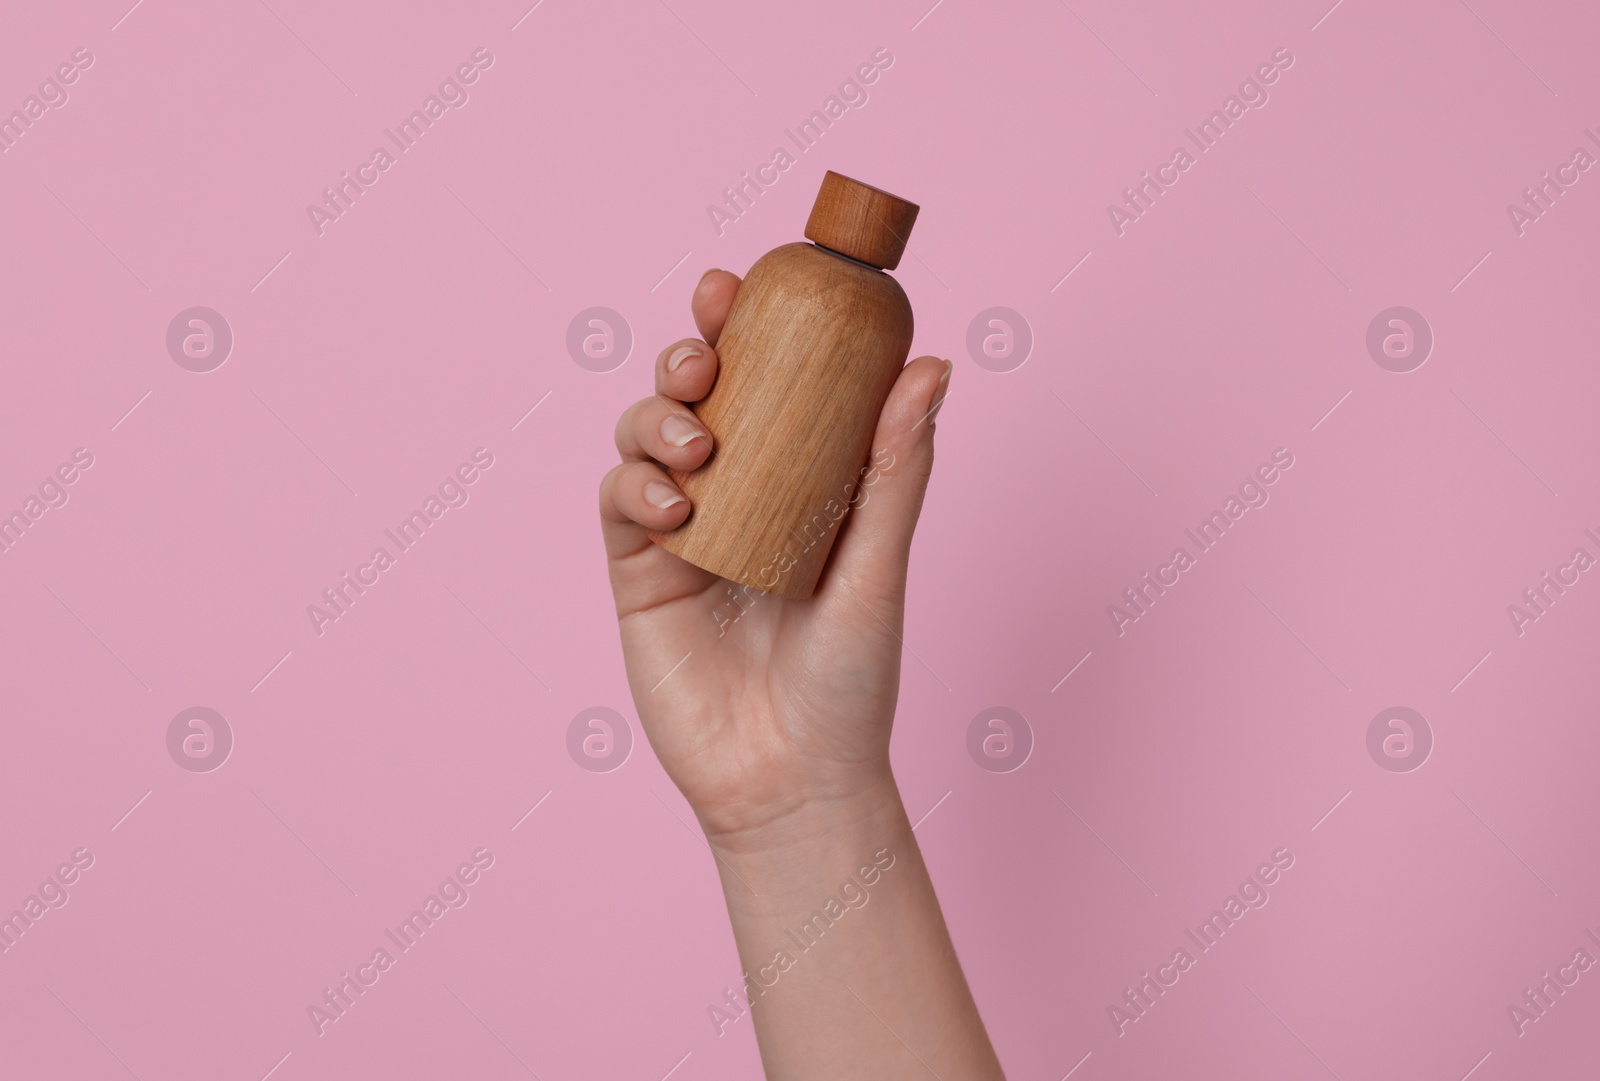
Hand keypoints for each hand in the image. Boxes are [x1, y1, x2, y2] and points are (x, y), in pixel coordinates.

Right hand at [598, 268, 951, 846]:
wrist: (792, 780)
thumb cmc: (850, 681)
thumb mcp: (877, 566)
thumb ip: (895, 469)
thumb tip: (934, 362)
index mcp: (800, 480)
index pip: (770, 381)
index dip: (746, 323)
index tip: (740, 282)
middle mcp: (739, 493)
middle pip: (696, 394)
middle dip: (690, 354)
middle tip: (707, 355)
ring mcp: (684, 531)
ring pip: (646, 437)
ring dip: (658, 418)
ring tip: (696, 447)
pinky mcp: (639, 574)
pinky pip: (618, 503)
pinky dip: (635, 486)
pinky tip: (674, 507)